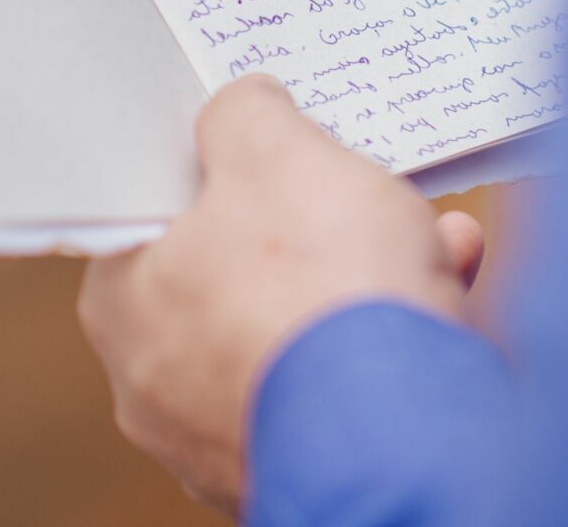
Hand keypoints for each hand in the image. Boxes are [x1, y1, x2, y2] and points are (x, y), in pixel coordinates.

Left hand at [77, 74, 485, 514]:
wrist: (396, 429)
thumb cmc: (318, 284)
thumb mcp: (277, 151)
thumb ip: (244, 115)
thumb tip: (241, 106)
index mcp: (123, 300)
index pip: (156, 215)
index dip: (217, 169)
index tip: (268, 147)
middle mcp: (155, 381)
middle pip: (239, 267)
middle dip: (315, 219)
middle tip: (359, 187)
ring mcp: (224, 431)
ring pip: (298, 324)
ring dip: (366, 271)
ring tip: (430, 235)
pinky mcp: (299, 460)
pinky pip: (339, 377)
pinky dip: (386, 333)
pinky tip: (444, 290)